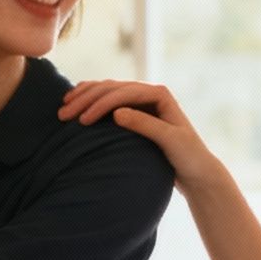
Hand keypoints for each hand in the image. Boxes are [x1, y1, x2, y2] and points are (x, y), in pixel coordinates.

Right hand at [58, 80, 222, 188]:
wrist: (197, 171)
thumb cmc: (188, 156)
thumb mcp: (169, 141)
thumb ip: (145, 125)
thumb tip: (116, 113)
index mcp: (159, 94)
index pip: (123, 92)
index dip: (100, 103)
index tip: (82, 120)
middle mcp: (149, 93)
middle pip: (111, 88)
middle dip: (86, 98)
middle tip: (64, 113)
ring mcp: (141, 102)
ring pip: (106, 92)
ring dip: (84, 98)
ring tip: (64, 107)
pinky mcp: (135, 113)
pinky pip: (108, 102)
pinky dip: (91, 102)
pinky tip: (76, 104)